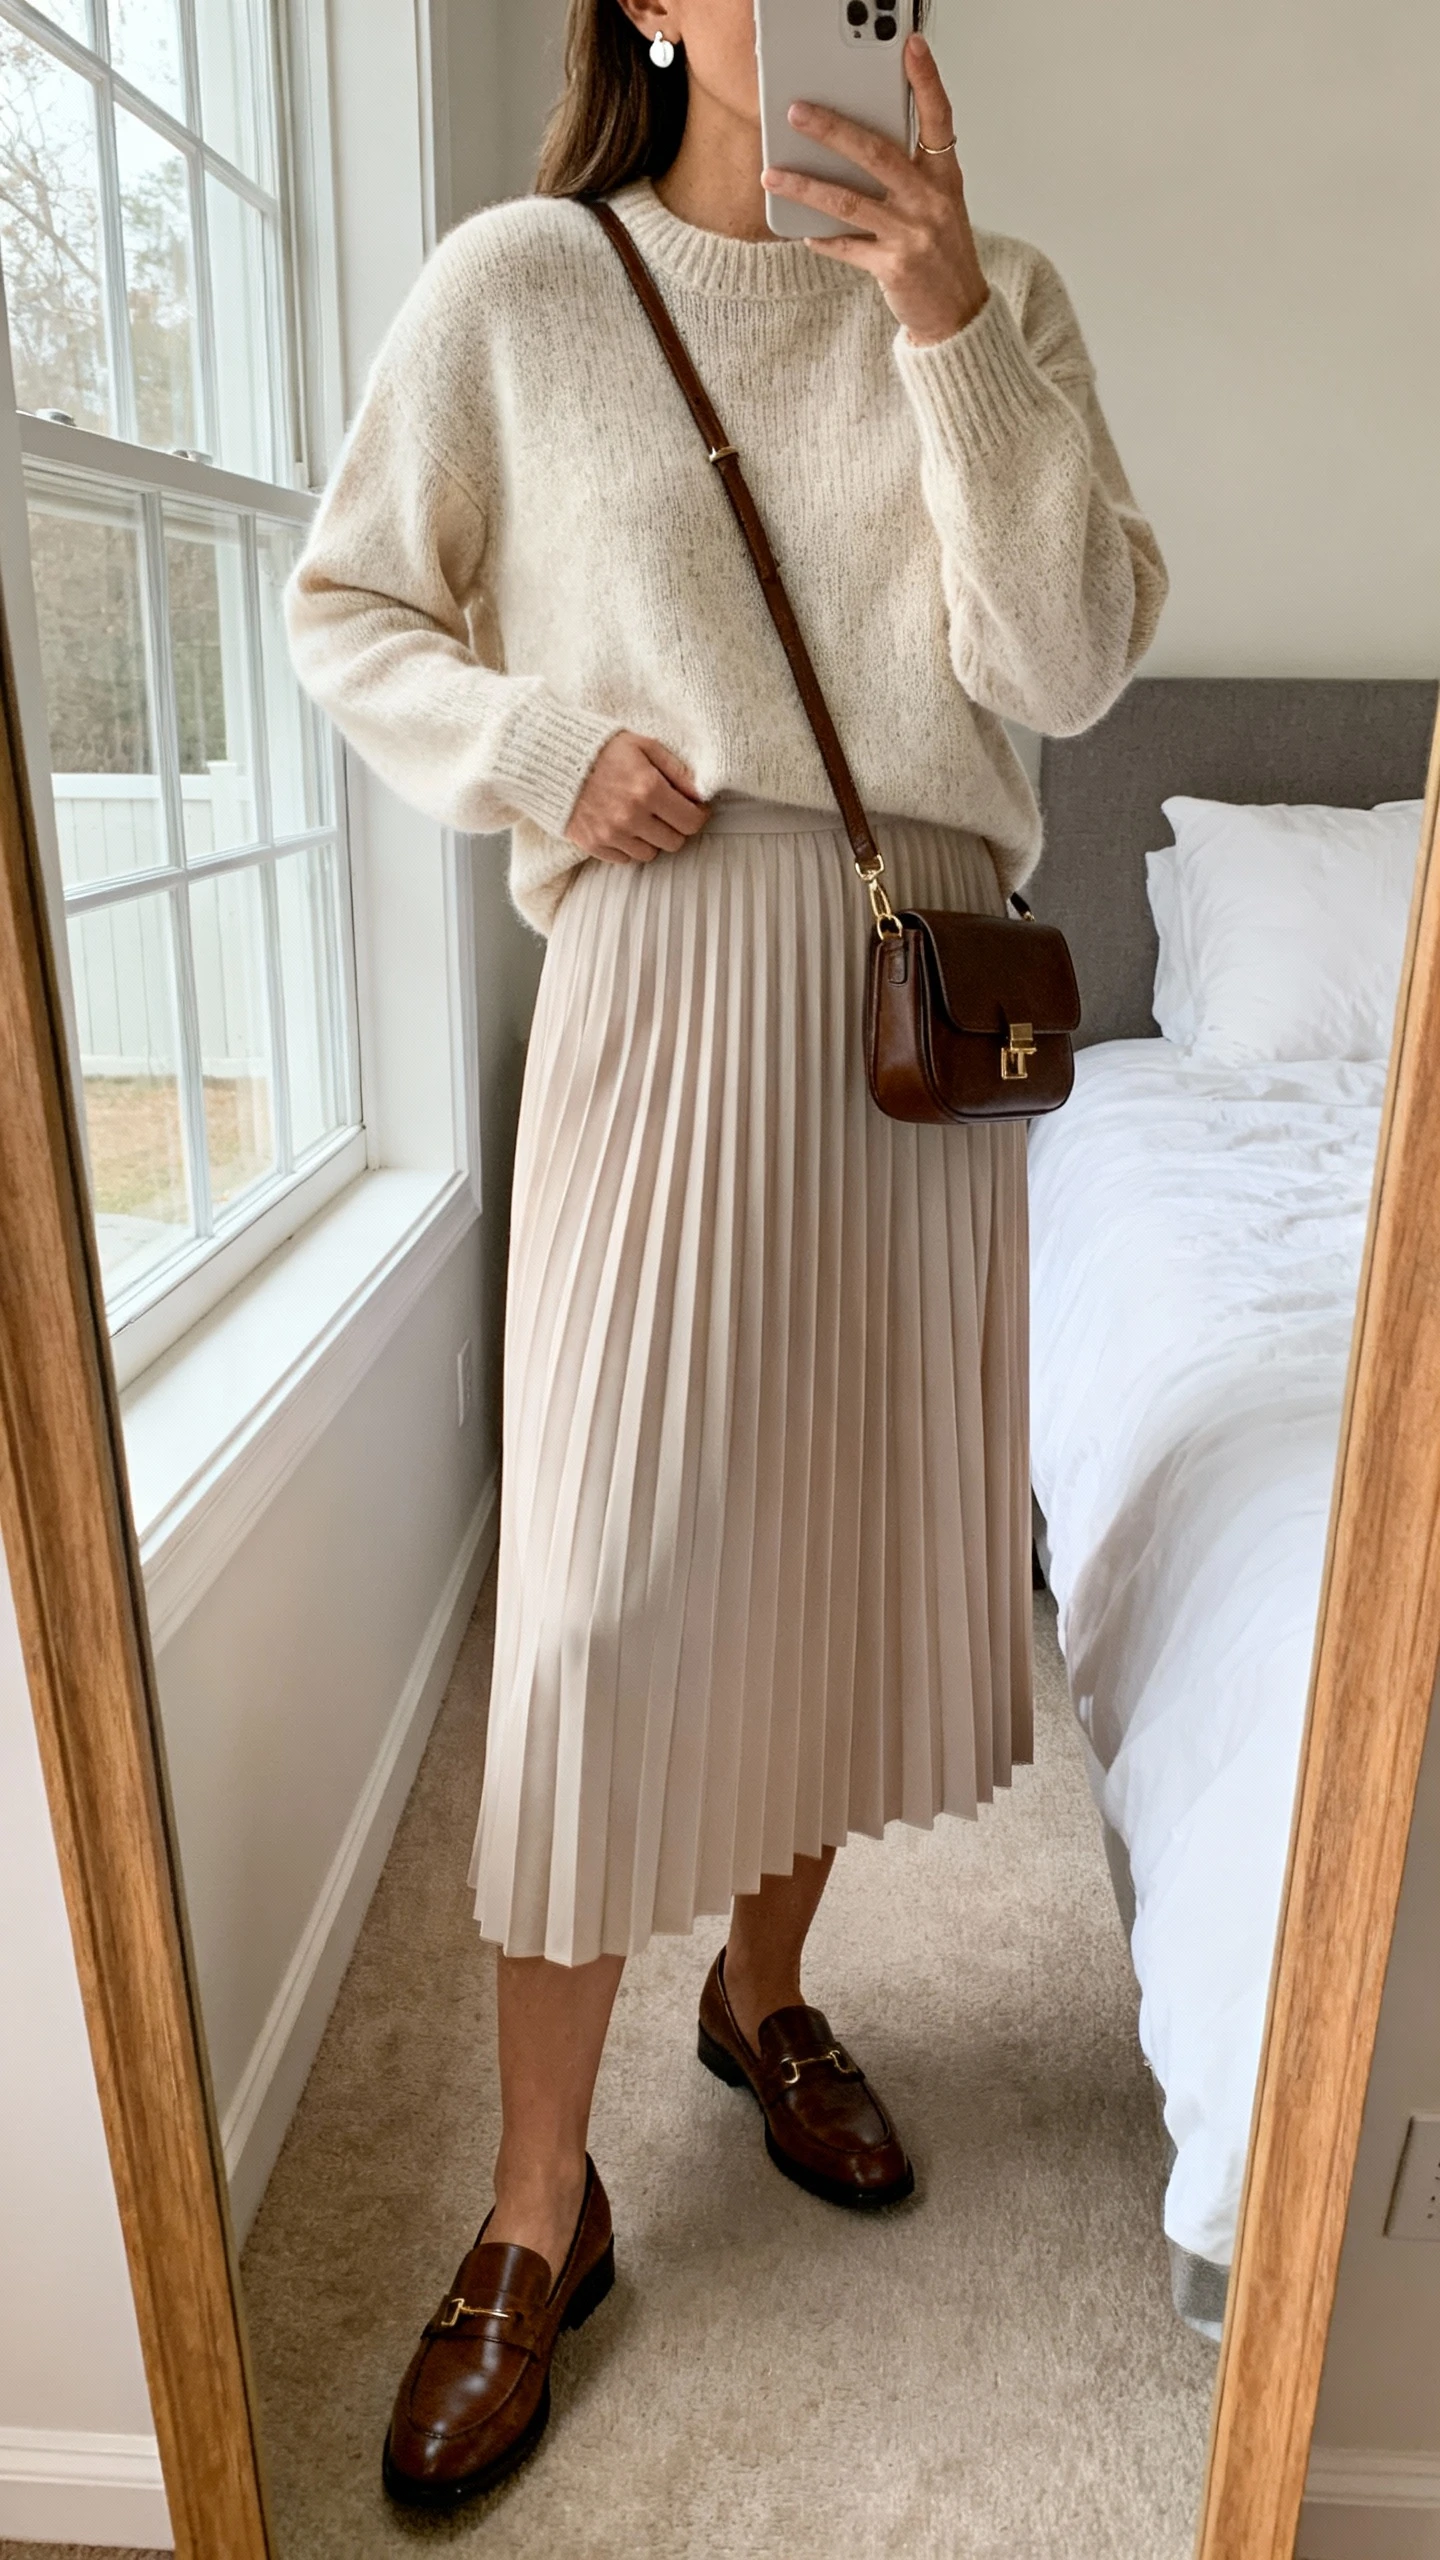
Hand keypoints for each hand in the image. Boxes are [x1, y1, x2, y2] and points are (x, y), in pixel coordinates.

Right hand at [567, 732, 710, 863]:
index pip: (691, 822)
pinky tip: (624, 825)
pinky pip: (625, 859)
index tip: (694, 807)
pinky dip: (629, 846)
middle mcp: (632, 817)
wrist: (552, 758)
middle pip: (674, 842)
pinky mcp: (594, 845)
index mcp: (648, 789)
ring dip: (652, 839)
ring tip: (643, 818)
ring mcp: (611, 834)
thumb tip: (700, 793)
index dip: (698, 815)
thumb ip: (677, 769)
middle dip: (677, 827)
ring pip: (650, 854)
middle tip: (668, 812)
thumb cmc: (601, 747)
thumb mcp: (644, 746)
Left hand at [762, 33, 988, 346]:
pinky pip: (847, 247)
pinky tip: (801, 231)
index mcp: (945, 177)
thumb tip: (854, 146)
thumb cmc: (942, 253)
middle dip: (832, 129)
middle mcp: (931, 201)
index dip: (926, 80)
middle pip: (876, 153)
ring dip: (805, 186)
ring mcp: (913, 234)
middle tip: (797, 112)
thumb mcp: (939, 204)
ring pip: (848, 201)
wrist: (958, 314)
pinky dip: (822, 239)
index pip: (938, 117)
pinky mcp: (894, 267)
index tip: (910, 46)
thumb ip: (909, 173)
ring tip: (773, 174)